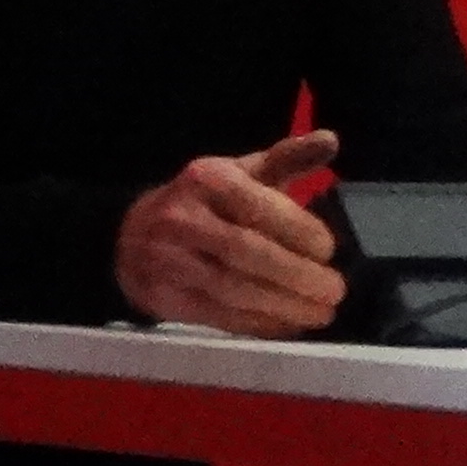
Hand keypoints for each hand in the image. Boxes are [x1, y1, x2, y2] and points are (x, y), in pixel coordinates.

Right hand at [114, 127, 344, 334]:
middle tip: (336, 290)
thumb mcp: (240, 172)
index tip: (329, 250)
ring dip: (284, 305)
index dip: (298, 230)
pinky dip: (259, 323)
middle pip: (246, 251)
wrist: (130, 237)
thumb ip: (288, 159)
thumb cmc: (204, 203)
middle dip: (297, 274)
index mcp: (206, 179)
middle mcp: (183, 218)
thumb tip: (331, 140)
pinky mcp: (164, 297)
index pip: (257, 206)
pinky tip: (289, 324)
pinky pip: (218, 314)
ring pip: (233, 288)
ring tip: (322, 313)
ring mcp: (168, 260)